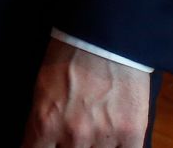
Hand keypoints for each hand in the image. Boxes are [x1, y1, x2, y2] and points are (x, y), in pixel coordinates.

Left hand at [19, 39, 150, 147]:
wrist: (103, 35)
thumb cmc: (68, 56)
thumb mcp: (42, 88)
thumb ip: (42, 121)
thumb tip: (43, 142)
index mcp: (46, 121)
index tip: (45, 145)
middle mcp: (73, 135)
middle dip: (67, 145)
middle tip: (72, 134)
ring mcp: (104, 136)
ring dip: (93, 147)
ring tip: (94, 129)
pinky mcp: (131, 134)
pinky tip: (113, 141)